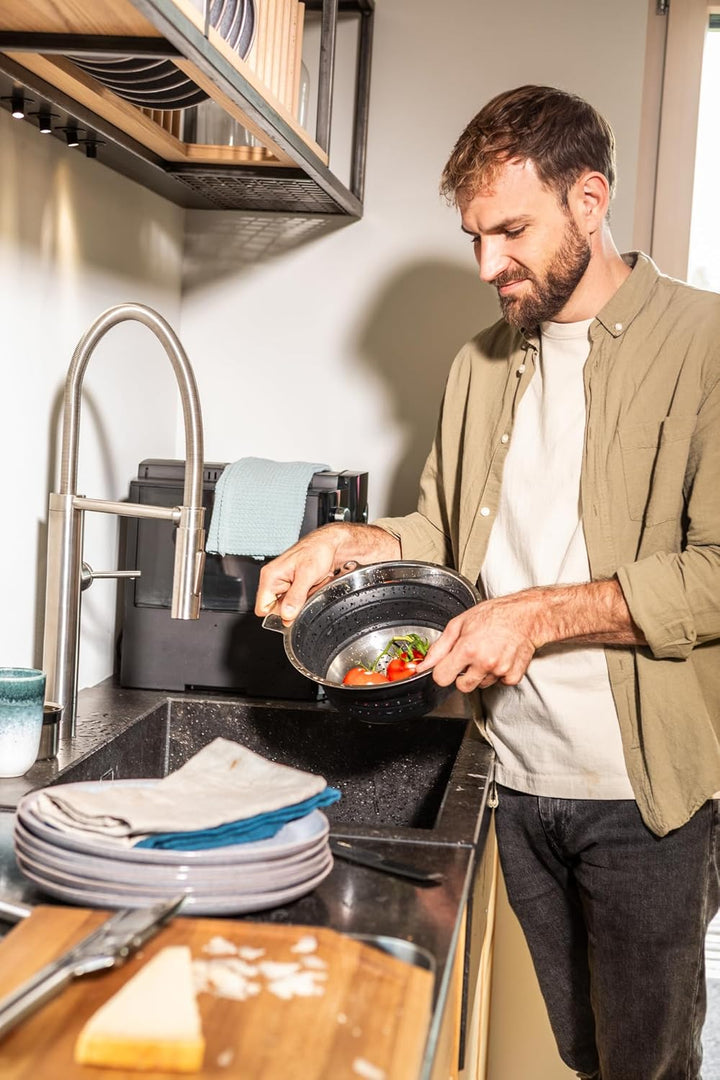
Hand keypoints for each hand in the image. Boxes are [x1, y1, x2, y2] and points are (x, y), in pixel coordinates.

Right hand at [254, 523, 400, 623]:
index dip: (277, 614)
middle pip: (278, 609)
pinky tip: (314, 586)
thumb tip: (286, 615)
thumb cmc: (318, 549)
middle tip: (307, 592)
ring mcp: (285, 583)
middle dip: (295, 605)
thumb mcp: (307, 574)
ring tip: (312, 586)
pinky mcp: (294, 585)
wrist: (331, 543)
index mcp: (271, 576)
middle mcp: (275, 580)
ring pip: (290, 606)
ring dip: (303, 600)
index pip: (263, 608)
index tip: (292, 611)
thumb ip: (296, 596)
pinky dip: (308, 596)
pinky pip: (299, 600)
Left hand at [415, 578, 645, 692]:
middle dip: (460, 673)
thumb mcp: (463, 619)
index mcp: (468, 647)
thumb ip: (441, 643)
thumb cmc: (501, 610)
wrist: (540, 612)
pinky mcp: (515, 677)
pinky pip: (498, 682)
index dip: (435, 675)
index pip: (440, 677)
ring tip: (488, 649)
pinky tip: (503, 654)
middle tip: (468, 654)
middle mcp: (484, 663)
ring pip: (479, 684)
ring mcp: (502, 673)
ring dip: (478, 671)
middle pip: (459, 685)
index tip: (434, 672)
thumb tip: (423, 661)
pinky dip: (497, 672)